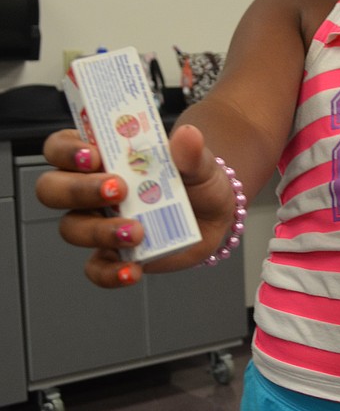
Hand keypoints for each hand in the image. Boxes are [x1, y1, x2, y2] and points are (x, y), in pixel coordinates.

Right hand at [35, 124, 236, 286]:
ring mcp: (98, 223)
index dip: (67, 150)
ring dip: (99, 230)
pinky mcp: (112, 255)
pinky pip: (96, 268)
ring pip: (71, 228)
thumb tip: (188, 136)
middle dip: (78, 189)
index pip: (61, 147)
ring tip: (136, 231)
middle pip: (52, 188)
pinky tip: (132, 269)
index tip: (93, 155)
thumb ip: (191, 152)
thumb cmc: (195, 181)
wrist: (215, 218)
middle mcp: (90, 188)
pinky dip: (111, 273)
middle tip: (117, 190)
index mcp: (102, 155)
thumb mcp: (199, 163)